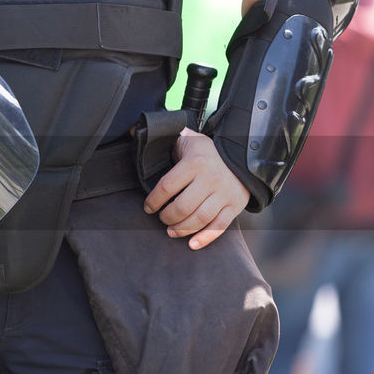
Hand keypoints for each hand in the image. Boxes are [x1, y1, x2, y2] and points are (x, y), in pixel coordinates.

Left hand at [143, 129, 249, 249]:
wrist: (241, 153)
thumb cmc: (204, 150)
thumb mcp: (185, 138)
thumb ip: (162, 135)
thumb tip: (133, 130)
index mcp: (195, 162)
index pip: (166, 187)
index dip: (153, 201)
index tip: (148, 207)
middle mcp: (211, 178)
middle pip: (182, 207)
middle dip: (166, 217)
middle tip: (161, 218)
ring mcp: (225, 193)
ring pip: (200, 218)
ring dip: (182, 229)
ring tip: (171, 230)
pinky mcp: (235, 205)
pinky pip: (220, 226)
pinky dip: (205, 238)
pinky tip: (192, 244)